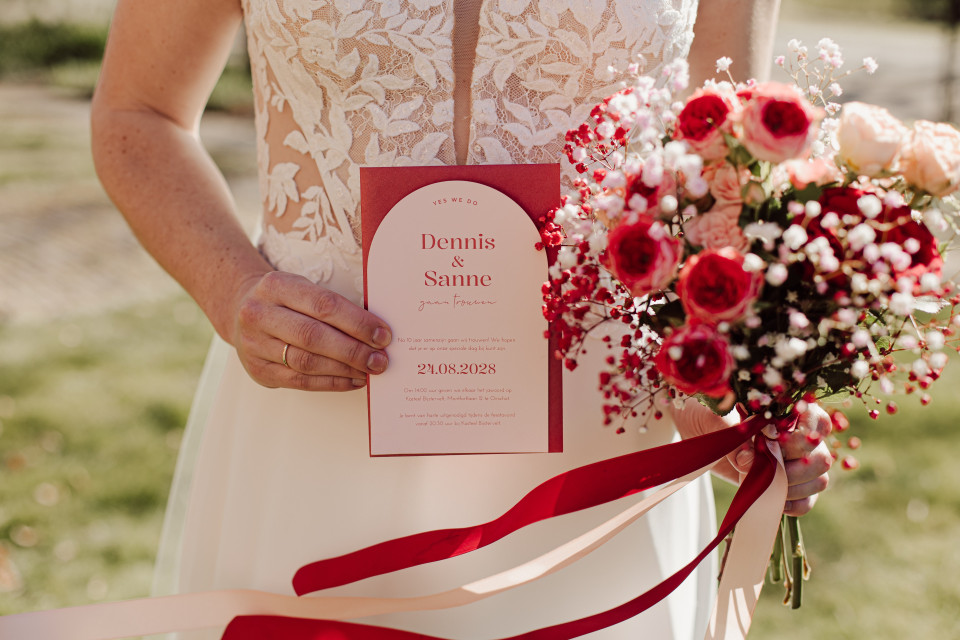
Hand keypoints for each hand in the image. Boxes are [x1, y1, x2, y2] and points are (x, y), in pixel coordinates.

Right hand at [230, 271, 392, 390]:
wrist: (242, 310)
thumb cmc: (285, 301)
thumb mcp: (302, 289)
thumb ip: (332, 306)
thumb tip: (376, 332)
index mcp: (276, 285)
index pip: (323, 305)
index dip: (357, 322)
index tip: (383, 335)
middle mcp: (259, 314)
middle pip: (313, 336)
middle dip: (353, 350)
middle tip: (380, 359)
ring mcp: (254, 344)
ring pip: (306, 362)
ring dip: (344, 369)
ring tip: (369, 371)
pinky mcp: (258, 370)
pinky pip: (300, 381)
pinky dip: (331, 382)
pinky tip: (352, 380)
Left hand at [671, 398, 832, 516]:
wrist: (696, 428)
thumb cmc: (708, 412)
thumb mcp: (715, 418)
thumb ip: (735, 435)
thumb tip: (749, 460)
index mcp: (790, 410)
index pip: (818, 423)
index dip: (800, 439)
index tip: (770, 442)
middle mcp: (800, 435)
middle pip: (822, 457)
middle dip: (794, 469)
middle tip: (763, 468)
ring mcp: (796, 461)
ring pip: (818, 480)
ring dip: (793, 488)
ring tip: (762, 483)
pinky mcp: (787, 483)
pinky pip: (806, 501)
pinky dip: (792, 504)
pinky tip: (769, 498)